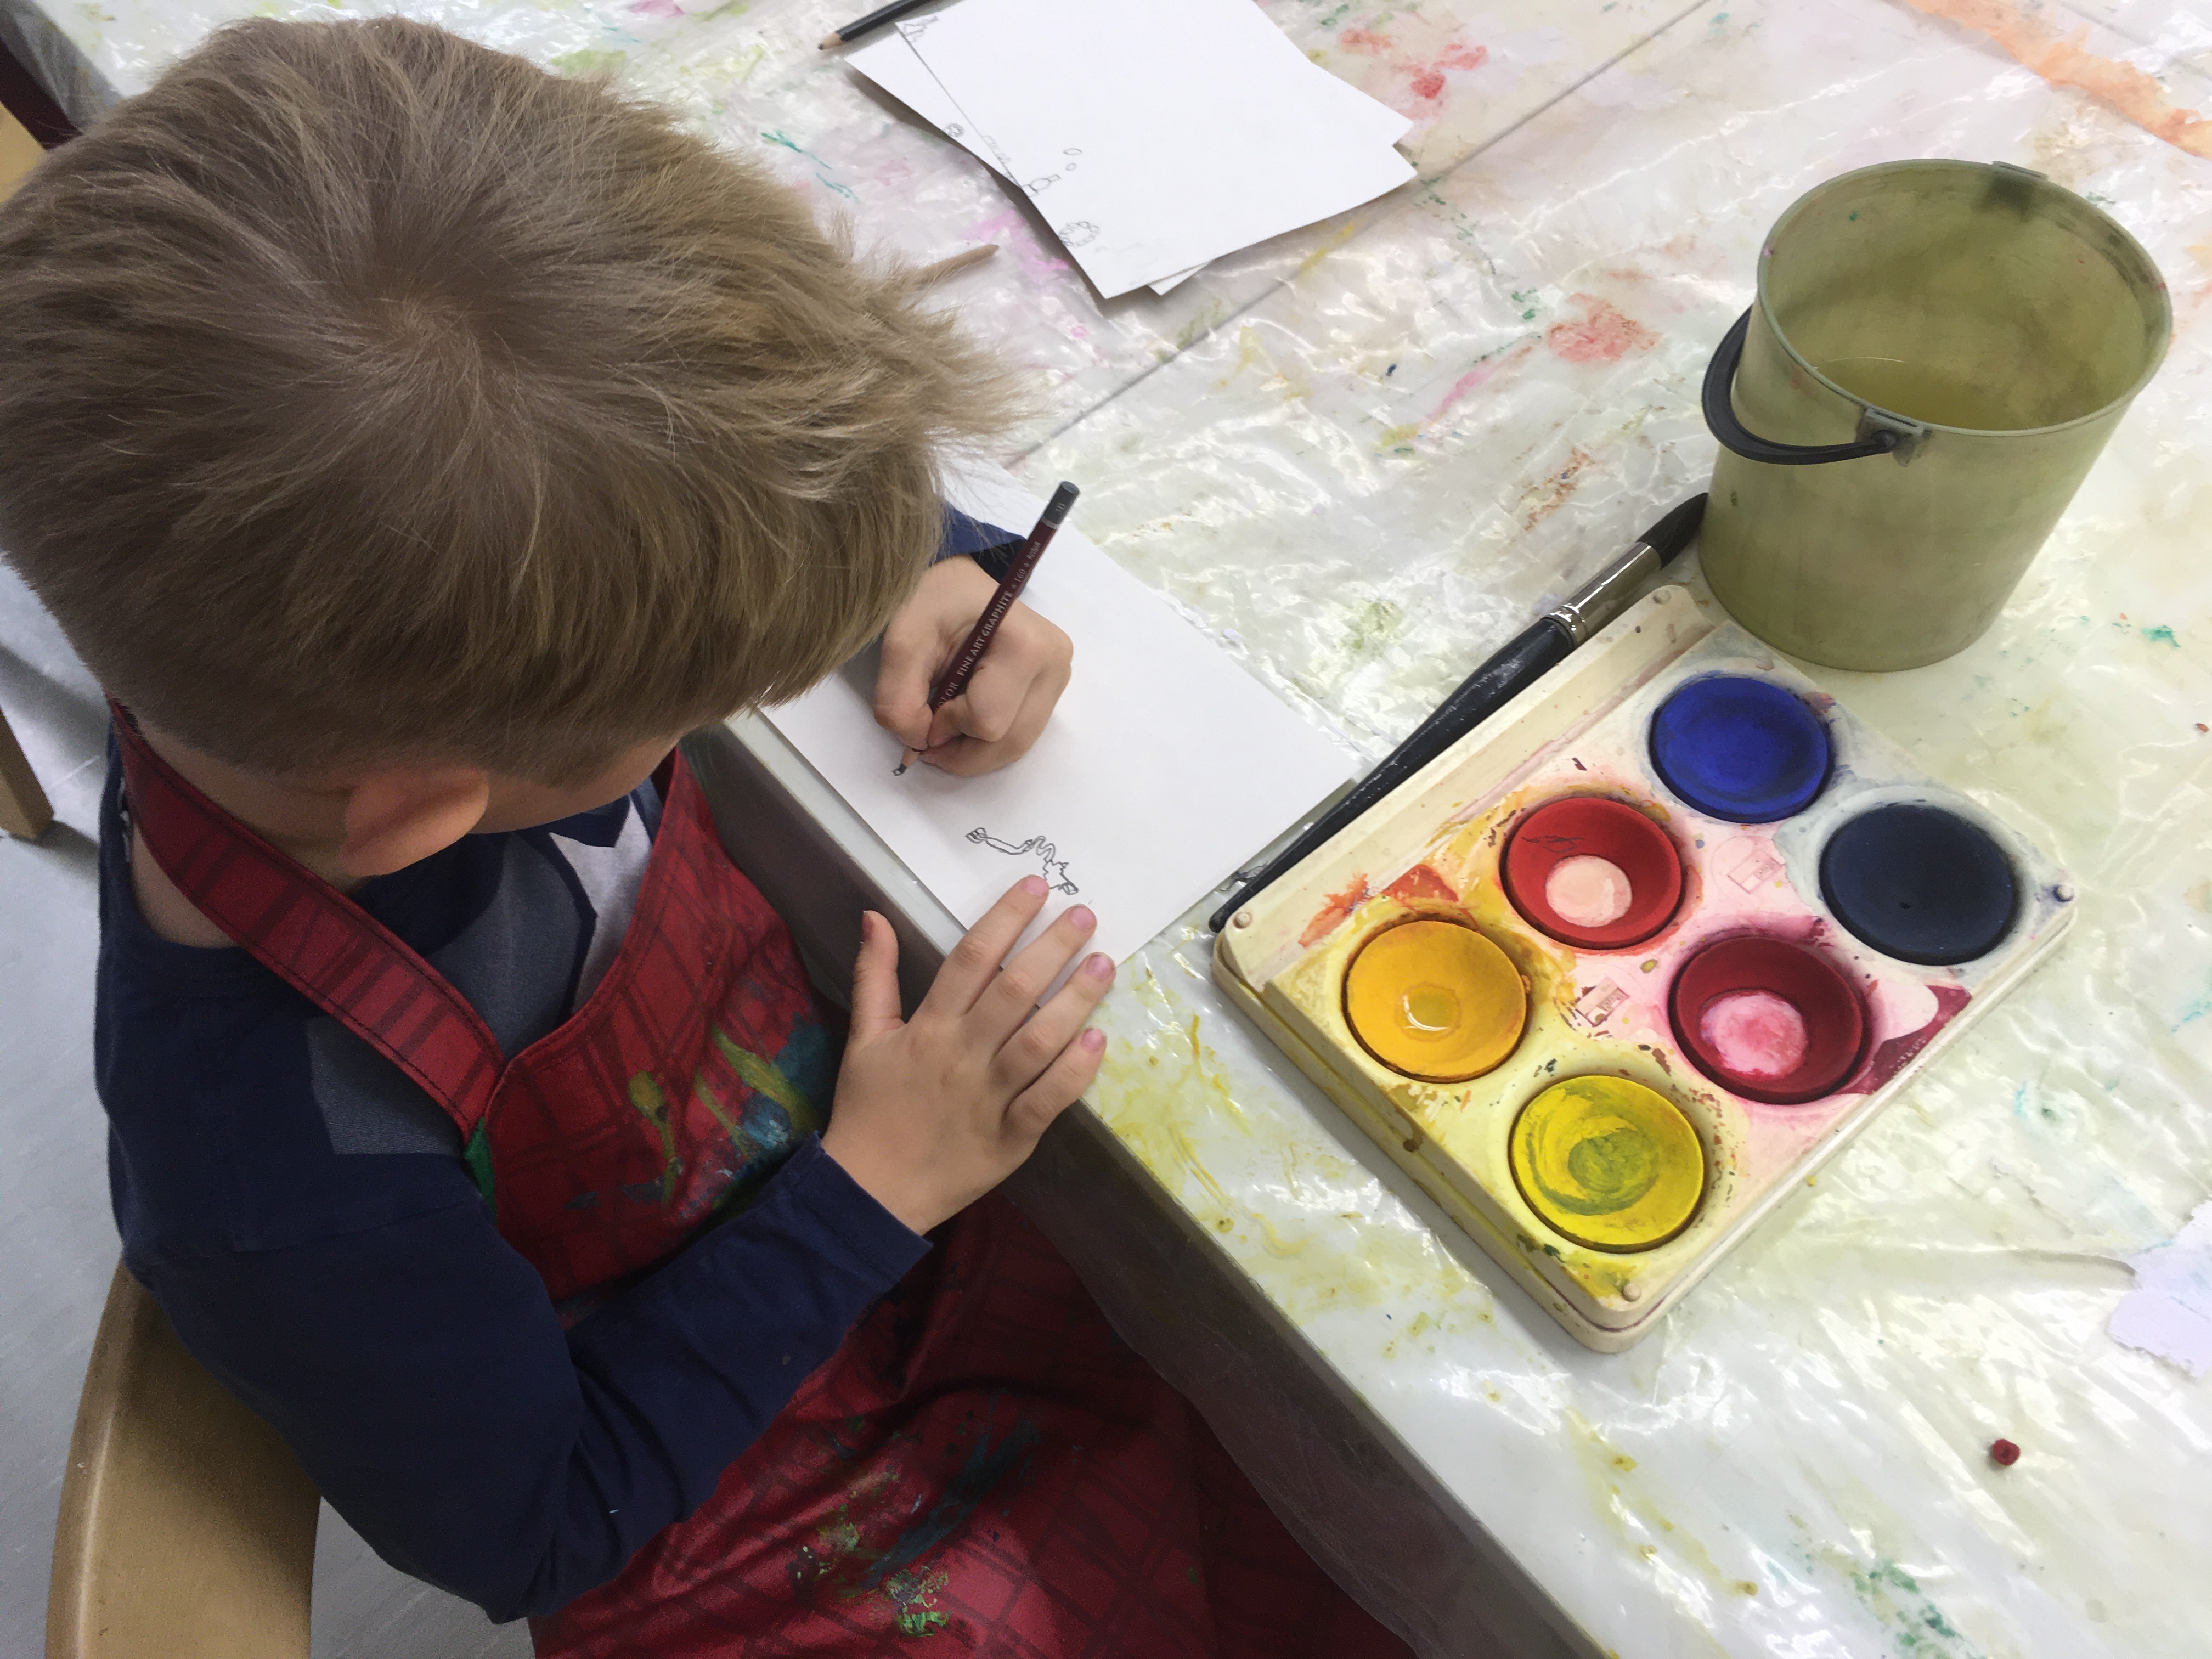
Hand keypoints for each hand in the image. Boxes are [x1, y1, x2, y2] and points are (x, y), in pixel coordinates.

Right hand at [821, 877, 1112, 1233]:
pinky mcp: (1011, 1138)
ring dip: (1075, 1001)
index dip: (1005, 919)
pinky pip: (1048, 1100)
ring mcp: (988, 1098)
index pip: (971, 960)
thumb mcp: (863, 1038)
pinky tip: (1098, 1040)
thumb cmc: (869, 1110)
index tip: (1036, 888)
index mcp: (927, 1028)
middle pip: (1013, 992)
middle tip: (1085, 915)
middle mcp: (961, 1056)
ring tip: (1104, 965)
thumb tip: (874, 914)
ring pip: (1038, 1042)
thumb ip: (874, 975)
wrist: (869, 1193)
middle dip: (1052, 948)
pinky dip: (1074, 1072)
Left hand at [874, 558, 1072, 775]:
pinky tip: (964, 723)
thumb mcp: (902, 640)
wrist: (959, 582)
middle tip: (927, 742)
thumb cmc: (933, 599)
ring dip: (975, 752)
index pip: (988, 720)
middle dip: (962, 753)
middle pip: (1011, 742)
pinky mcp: (1052, 688)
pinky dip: (988, 742)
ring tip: (944, 730)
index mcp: (1026, 646)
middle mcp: (1055, 665)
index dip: (946, 728)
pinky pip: (1021, 734)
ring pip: (1018, 745)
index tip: (922, 708)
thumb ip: (898, 698)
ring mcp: (1059, 678)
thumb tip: (917, 744)